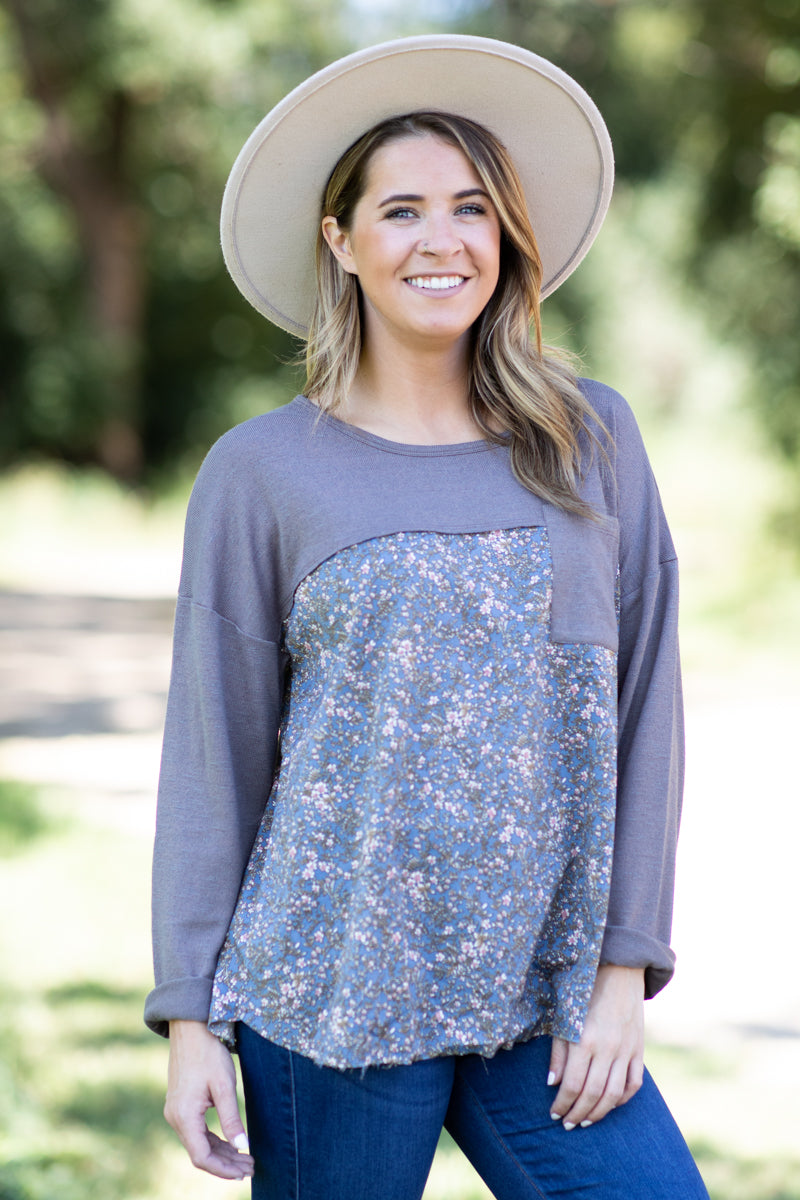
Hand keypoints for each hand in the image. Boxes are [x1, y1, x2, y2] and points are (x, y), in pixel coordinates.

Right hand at [164, 1019, 254, 1180]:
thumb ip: (231, 1118)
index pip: (202, 1156)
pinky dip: (213, 1140)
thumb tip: (241, 1146)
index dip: (223, 1169)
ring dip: (221, 1153)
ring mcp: (175, 1112)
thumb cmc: (208, 1053)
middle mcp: (175, 1118)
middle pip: (200, 1153)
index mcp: (184, 1116)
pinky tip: (230, 1142)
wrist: (191, 1028)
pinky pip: (196, 1131)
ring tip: (245, 1158)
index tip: (244, 1172)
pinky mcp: (180, 1105)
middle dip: (226, 1163)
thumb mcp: (224, 1085)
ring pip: (198, 1143)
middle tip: (251, 1167)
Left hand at [548, 964, 644, 1129]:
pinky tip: (609, 1104)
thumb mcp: (564, 1016)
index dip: (562, 1103)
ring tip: (585, 1121)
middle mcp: (607, 1048)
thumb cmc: (584, 991)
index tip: (553, 1113)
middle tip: (567, 1124)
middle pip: (592, 1094)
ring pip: (614, 1094)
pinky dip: (622, 1099)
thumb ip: (559, 1051)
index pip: (572, 1085)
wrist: (618, 970)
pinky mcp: (638, 1049)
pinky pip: (634, 1083)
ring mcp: (626, 1050)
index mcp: (584, 1039)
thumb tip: (553, 1082)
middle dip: (577, 1113)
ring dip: (598, 1113)